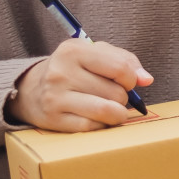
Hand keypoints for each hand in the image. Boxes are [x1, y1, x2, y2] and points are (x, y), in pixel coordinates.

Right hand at [6, 38, 151, 131]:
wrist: (31, 89)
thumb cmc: (72, 69)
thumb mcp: (95, 54)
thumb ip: (125, 60)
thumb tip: (147, 79)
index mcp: (73, 50)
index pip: (120, 68)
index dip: (132, 79)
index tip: (127, 82)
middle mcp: (61, 72)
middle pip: (116, 93)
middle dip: (122, 97)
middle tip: (113, 95)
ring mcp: (56, 98)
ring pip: (106, 112)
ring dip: (117, 114)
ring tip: (112, 109)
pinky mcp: (53, 120)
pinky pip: (92, 127)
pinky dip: (101, 125)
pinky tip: (96, 119)